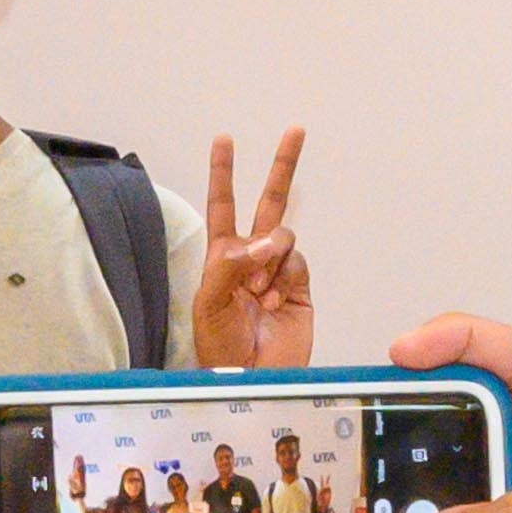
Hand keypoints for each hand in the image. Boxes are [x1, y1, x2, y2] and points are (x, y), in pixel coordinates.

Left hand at [193, 128, 311, 367]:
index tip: (225, 140)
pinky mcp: (301, 287)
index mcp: (222, 257)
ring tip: (258, 294)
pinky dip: (285, 277)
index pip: (223, 205)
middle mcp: (252, 258)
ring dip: (270, 259)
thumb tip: (266, 241)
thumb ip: (231, 265)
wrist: (251, 380)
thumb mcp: (209, 303)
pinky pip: (297, 262)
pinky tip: (274, 301)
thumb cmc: (220, 348)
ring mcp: (279, 271)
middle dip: (282, 167)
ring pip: (283, 236)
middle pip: (270, 202)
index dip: (223, 173)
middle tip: (295, 131)